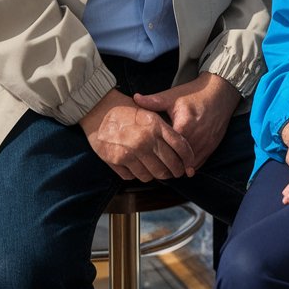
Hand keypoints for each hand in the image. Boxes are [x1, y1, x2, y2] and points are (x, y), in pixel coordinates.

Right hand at [80, 89, 195, 181]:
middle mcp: (145, 141)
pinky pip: (133, 177)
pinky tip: (137, 167)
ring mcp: (130, 153)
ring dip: (155, 175)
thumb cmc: (127, 111)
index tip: (189, 164)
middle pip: (168, 166)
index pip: (180, 146)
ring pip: (152, 175)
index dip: (188, 158)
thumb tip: (182, 147)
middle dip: (175, 172)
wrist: (100, 111)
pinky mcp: (116, 161)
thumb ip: (166, 130)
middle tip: (175, 173)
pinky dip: (137, 175)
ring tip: (156, 170)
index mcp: (156, 126)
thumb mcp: (150, 114)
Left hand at [133, 72, 240, 174]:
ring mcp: (206, 144)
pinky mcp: (212, 146)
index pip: (168, 149)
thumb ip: (154, 101)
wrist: (220, 92)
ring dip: (177, 168)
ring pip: (189, 165)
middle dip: (165, 165)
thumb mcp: (173, 96)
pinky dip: (188, 166)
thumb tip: (135, 98)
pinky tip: (178, 166)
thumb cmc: (194, 94)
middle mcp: (197, 138)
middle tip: (152, 168)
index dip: (156, 155)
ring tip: (163, 170)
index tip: (146, 158)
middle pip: (178, 161)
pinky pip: (199, 163)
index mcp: (184, 126)